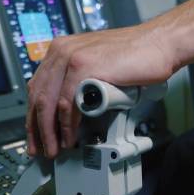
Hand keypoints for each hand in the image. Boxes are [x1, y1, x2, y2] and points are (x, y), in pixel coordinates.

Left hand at [26, 24, 174, 158]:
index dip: (34, 116)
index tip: (36, 135)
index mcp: (61, 49)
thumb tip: (68, 110)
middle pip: (37, 97)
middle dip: (37, 129)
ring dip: (50, 132)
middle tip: (41, 149)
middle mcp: (62, 51)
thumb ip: (79, 82)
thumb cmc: (135, 56)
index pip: (36, 87)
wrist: (159, 45)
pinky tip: (70, 136)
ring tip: (56, 148)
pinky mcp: (85, 68)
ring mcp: (72, 58)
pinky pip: (69, 104)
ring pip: (49, 102)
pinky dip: (67, 125)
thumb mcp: (96, 66)